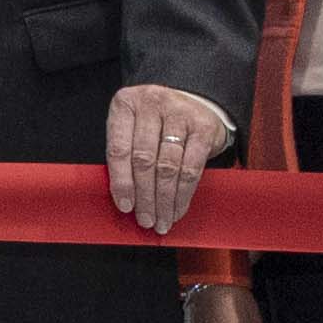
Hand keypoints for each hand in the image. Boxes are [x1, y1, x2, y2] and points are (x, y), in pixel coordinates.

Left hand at [102, 82, 228, 237]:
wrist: (194, 102)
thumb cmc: (156, 123)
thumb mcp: (132, 129)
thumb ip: (125, 156)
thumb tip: (124, 200)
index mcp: (126, 104)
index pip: (119, 149)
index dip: (121, 182)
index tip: (125, 206)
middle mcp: (152, 103)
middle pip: (144, 160)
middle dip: (144, 196)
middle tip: (145, 220)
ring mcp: (180, 113)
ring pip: (168, 167)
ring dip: (164, 200)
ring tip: (161, 220)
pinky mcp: (203, 128)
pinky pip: (192, 168)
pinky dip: (183, 194)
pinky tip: (177, 209)